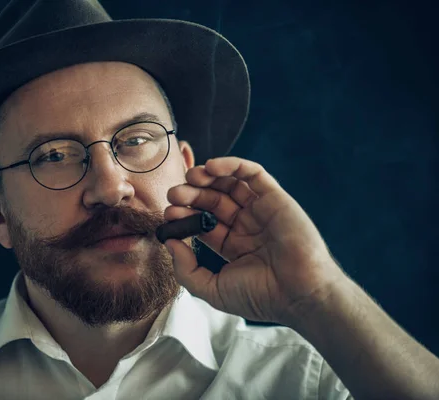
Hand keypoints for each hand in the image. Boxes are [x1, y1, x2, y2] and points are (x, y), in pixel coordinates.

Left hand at [164, 157, 346, 324]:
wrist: (299, 294)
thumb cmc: (260, 296)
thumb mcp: (213, 289)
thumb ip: (186, 269)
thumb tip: (170, 243)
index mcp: (233, 246)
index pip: (202, 223)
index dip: (184, 216)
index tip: (168, 215)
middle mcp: (246, 226)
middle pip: (212, 201)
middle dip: (191, 195)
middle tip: (174, 194)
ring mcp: (261, 211)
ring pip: (230, 183)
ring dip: (207, 176)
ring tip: (190, 177)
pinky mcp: (276, 198)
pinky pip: (253, 173)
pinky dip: (231, 165)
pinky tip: (211, 167)